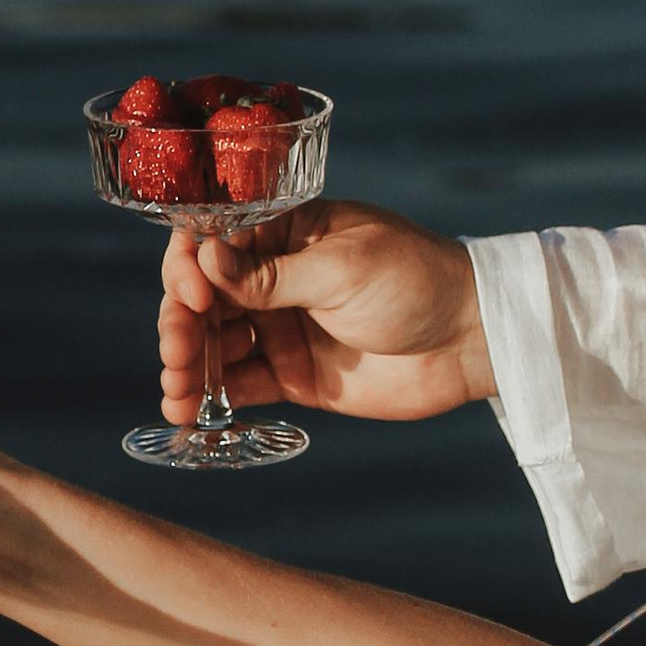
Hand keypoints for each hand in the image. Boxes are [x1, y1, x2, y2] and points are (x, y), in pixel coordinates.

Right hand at [158, 202, 490, 426]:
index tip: (193, 297)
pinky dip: (211, 397)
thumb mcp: (342, 269)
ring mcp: (283, 328)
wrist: (470, 339)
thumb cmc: (416, 280)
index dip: (191, 270)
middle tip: (175, 355)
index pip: (214, 245)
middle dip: (181, 326)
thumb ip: (271, 275)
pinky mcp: (293, 375)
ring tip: (175, 393)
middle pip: (205, 300)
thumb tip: (205, 260)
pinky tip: (185, 411)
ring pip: (215, 345)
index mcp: (285, 234)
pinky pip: (241, 385)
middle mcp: (275, 280)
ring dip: (187, 366)